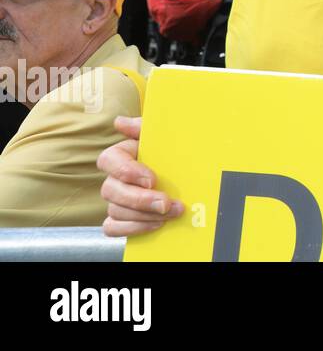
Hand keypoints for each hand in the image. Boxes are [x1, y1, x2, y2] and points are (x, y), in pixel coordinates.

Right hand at [97, 116, 182, 235]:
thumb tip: (120, 122)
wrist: (184, 171)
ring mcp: (115, 200)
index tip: (152, 179)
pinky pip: (113, 228)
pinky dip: (133, 229)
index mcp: (121, 155)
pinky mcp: (119, 218)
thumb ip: (143, 127)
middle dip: (140, 200)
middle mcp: (113, 178)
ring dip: (144, 216)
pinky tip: (157, 225)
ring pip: (116, 211)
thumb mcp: (161, 135)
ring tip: (171, 213)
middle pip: (111, 190)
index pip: (109, 160)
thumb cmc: (170, 150)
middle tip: (166, 203)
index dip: (127, 171)